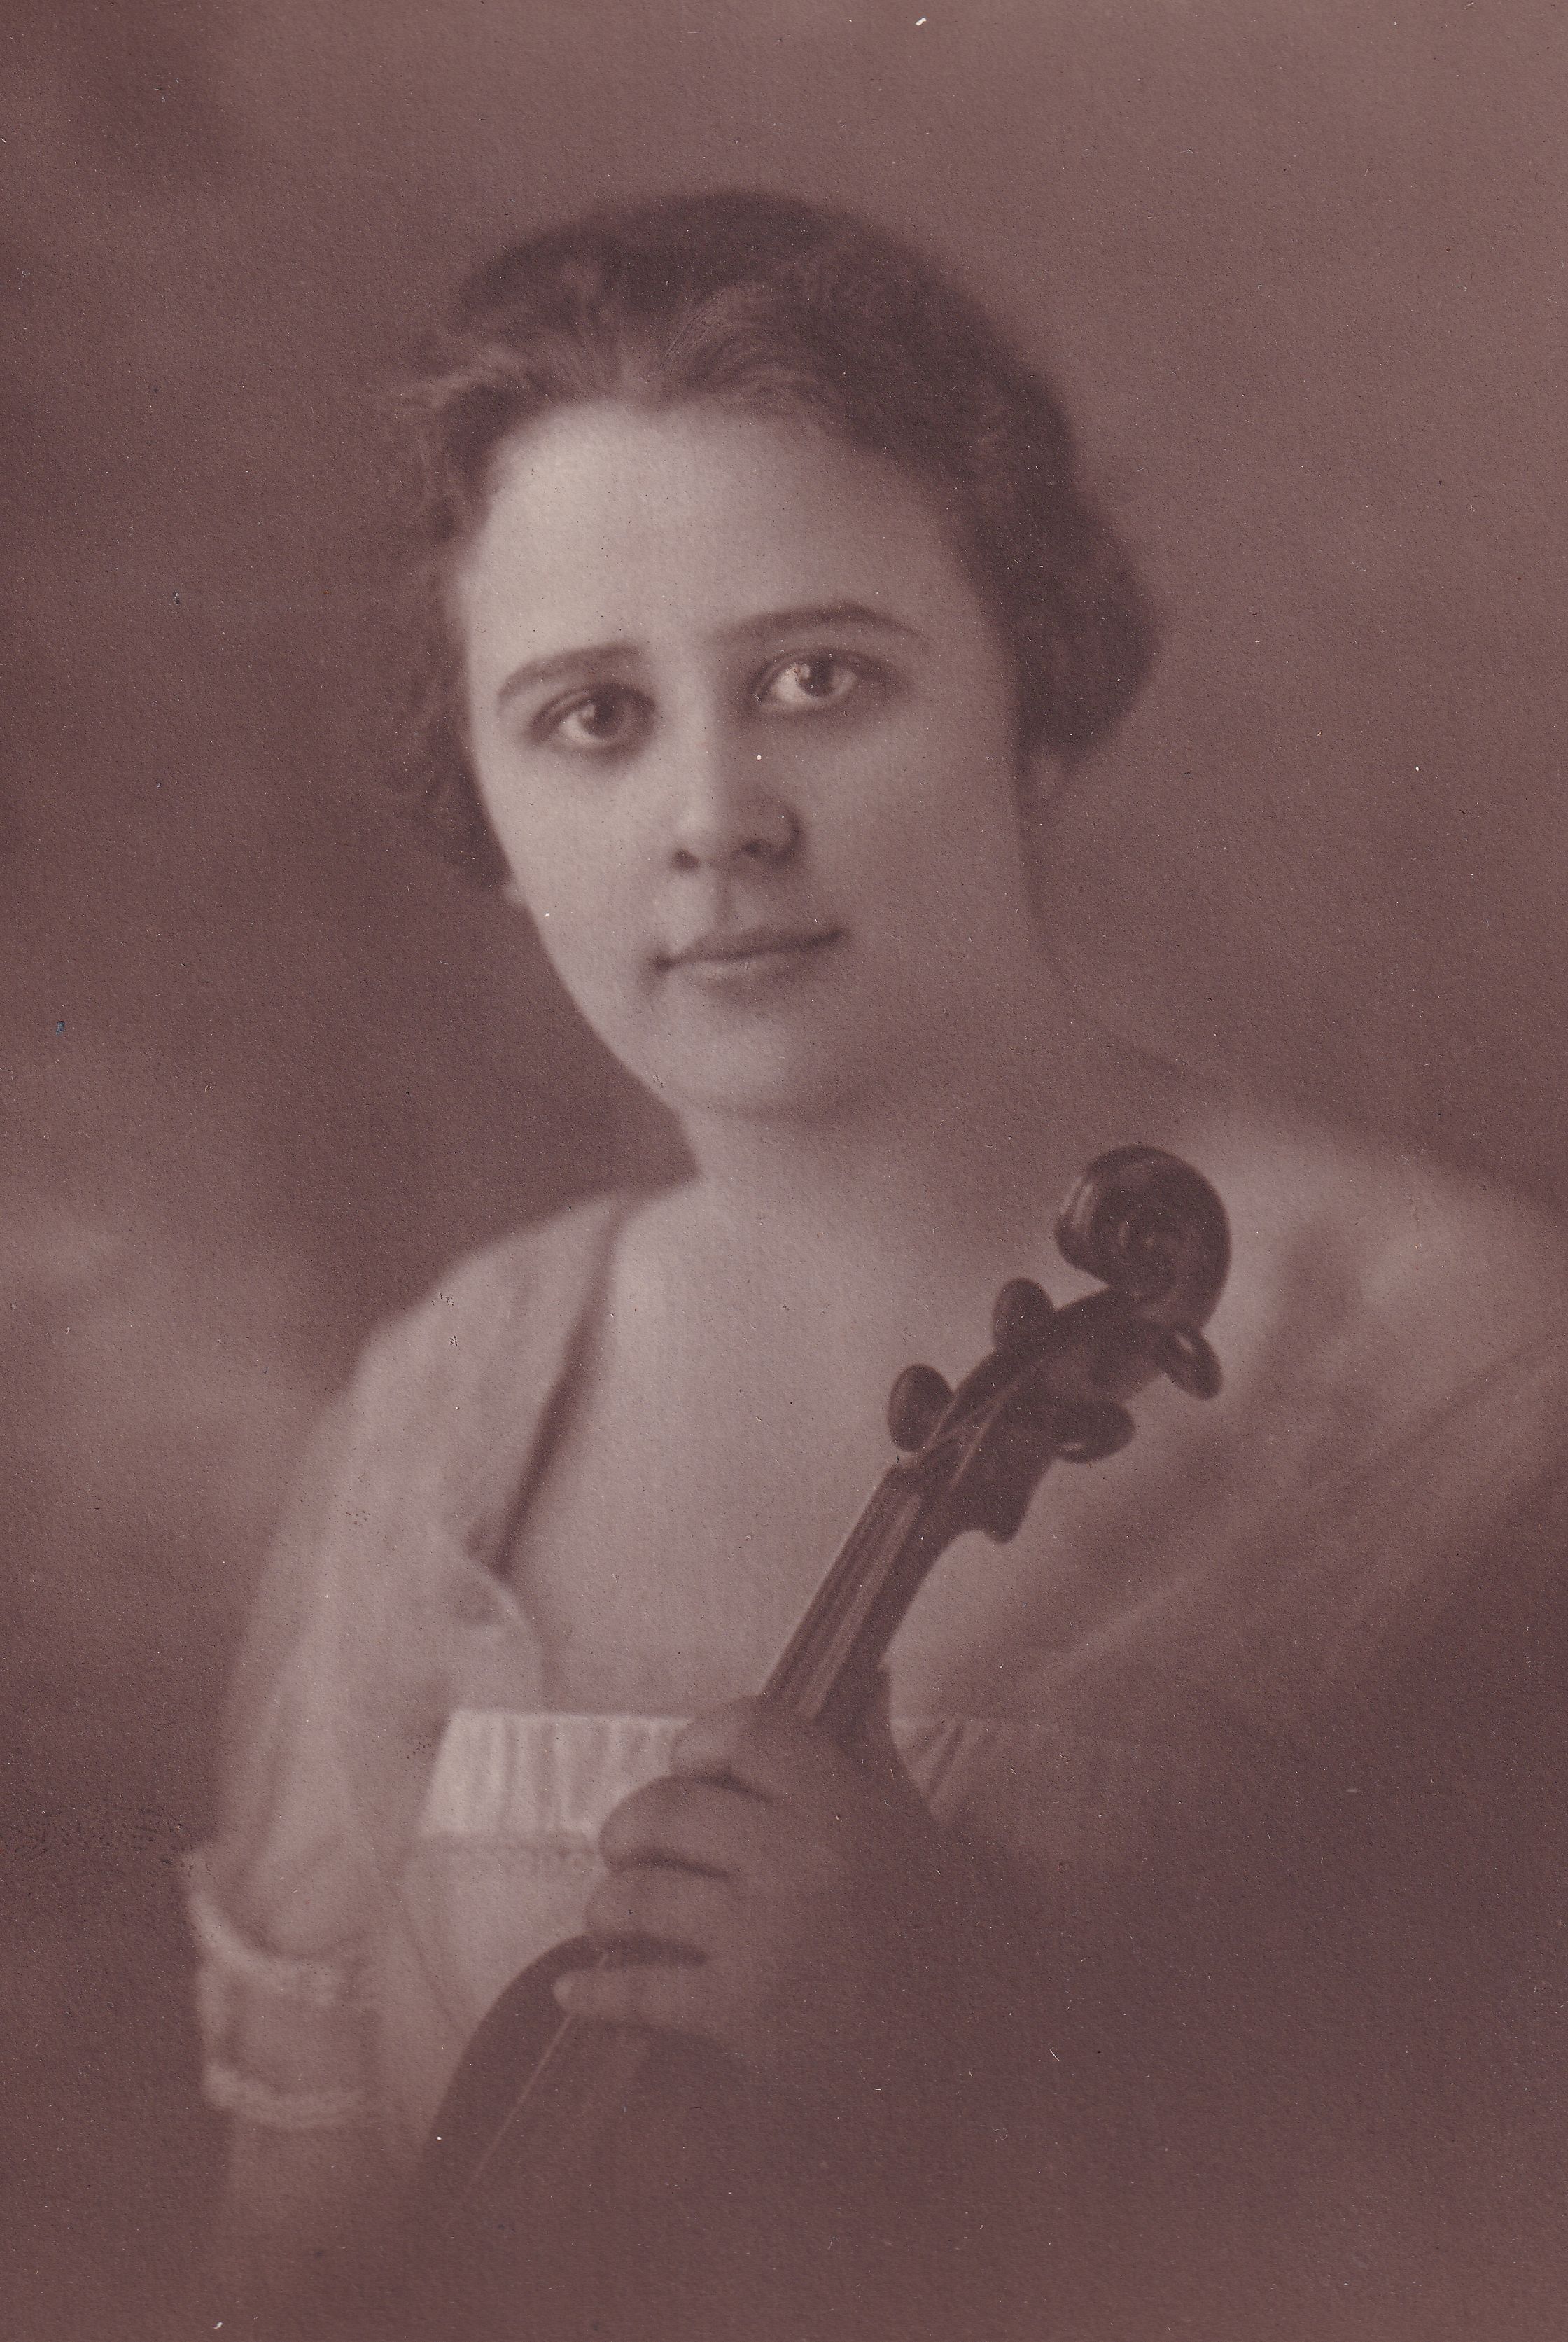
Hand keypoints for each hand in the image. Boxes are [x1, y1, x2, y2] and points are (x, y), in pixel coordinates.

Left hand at [555, 1685, 1036, 2126]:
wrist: (979, 2061)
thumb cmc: (949, 1942)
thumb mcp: (922, 1836)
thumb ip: (875, 1758)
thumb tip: (867, 1675)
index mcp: (846, 1808)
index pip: (749, 1730)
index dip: (702, 1742)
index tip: (687, 1767)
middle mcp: (799, 1860)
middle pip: (670, 1809)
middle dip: (630, 1827)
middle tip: (627, 1848)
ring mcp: (766, 1938)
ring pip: (641, 1895)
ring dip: (607, 1905)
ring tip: (610, 1916)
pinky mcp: (742, 2015)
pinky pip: (641, 1992)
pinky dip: (596, 1994)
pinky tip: (576, 1994)